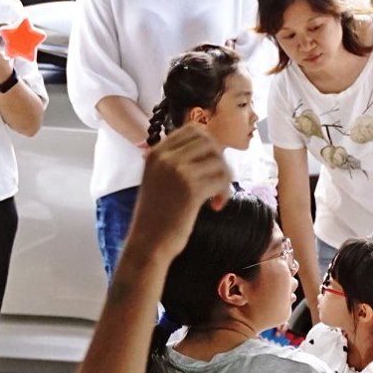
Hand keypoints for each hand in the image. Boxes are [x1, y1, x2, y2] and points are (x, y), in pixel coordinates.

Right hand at [125, 125, 234, 257]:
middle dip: (219, 160)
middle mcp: (165, 157)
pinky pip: (222, 179)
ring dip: (224, 178)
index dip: (209, 145)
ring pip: (218, 160)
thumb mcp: (158, 179)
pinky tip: (216, 206)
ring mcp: (177, 171)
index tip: (210, 164)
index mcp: (156, 153)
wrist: (148, 243)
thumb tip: (212, 146)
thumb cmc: (157, 215)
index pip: (192, 129)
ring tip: (217, 196)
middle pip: (209, 141)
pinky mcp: (191, 189)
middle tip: (217, 180)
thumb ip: (176, 161)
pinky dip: (224, 193)